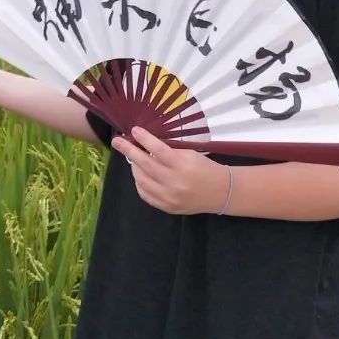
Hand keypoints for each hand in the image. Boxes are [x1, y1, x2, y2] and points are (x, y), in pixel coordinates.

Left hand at [111, 126, 231, 215]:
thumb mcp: (189, 154)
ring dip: (135, 167)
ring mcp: (169, 197)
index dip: (144, 139)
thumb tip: (145, 144)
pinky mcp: (167, 208)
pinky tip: (141, 175)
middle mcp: (174, 182)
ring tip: (134, 159)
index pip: (158, 150)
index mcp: (182, 165)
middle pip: (145, 165)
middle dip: (129, 151)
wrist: (220, 192)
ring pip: (141, 180)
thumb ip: (168, 151)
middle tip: (117, 142)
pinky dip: (140, 182)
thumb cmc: (205, 168)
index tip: (133, 130)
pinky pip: (145, 194)